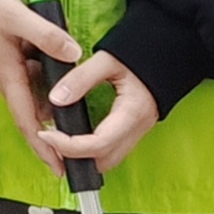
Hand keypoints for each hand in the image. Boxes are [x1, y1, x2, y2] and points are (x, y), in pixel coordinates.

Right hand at [0, 0, 90, 169]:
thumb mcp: (15, 15)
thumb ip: (46, 35)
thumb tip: (75, 55)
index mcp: (7, 75)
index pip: (27, 120)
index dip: (44, 147)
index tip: (58, 169)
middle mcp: (2, 79)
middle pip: (30, 112)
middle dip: (51, 131)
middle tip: (76, 143)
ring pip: (28, 93)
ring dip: (48, 101)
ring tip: (74, 103)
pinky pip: (24, 77)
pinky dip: (41, 80)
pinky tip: (55, 66)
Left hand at [35, 51, 165, 172]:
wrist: (167, 53)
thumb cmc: (140, 53)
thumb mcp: (107, 59)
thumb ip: (80, 78)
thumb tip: (56, 99)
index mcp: (132, 113)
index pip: (98, 144)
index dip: (68, 145)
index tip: (45, 134)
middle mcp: (137, 129)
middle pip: (104, 160)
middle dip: (73, 157)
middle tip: (48, 138)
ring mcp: (138, 132)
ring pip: (108, 160)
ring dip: (83, 157)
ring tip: (58, 138)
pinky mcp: (135, 131)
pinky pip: (112, 151)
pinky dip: (91, 151)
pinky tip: (74, 136)